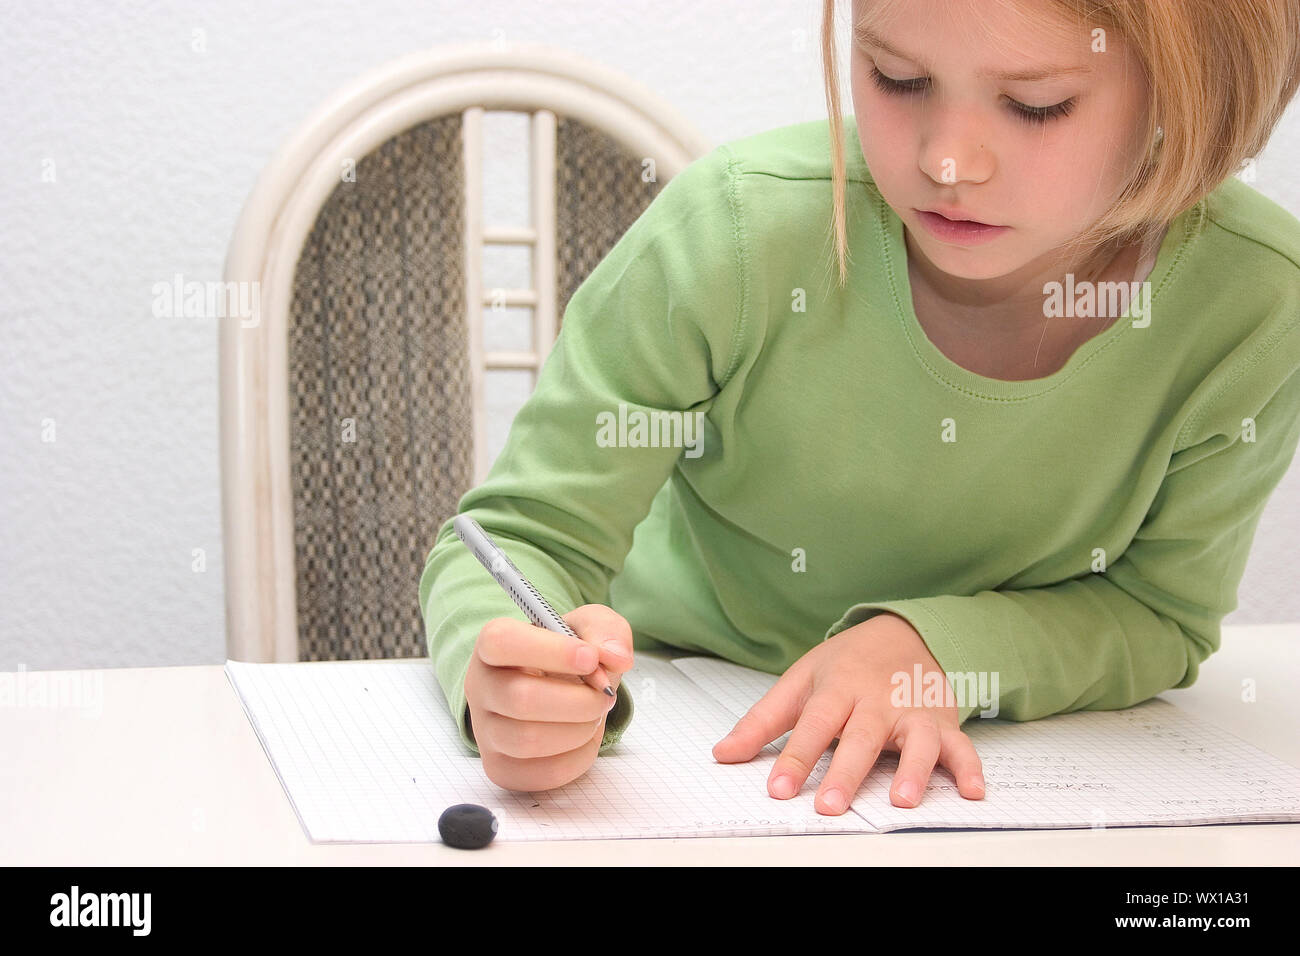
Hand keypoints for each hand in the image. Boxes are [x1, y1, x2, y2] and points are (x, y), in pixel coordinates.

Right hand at [465, 604, 633, 791]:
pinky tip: (584, 736)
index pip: (501, 642)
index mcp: (492, 645)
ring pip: (528, 740)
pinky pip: (543, 773)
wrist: (558, 690)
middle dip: (578, 700)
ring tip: (594, 714)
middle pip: (520, 699)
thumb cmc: (568, 656)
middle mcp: (480, 687)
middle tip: (604, 693)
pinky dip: (578, 757)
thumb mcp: (589, 628)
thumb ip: (606, 631)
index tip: (591, 658)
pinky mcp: (501, 768)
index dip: (551, 651)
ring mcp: (486, 731)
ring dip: (579, 728)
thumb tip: (615, 657)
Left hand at [712, 613, 984, 813]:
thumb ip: (763, 720)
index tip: (778, 789)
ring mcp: (913, 713)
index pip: (814, 725)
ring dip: (914, 771)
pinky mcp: (944, 723)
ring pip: (916, 742)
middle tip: (830, 806)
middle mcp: (878, 701)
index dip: (795, 759)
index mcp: (838, 688)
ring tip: (902, 800)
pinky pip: (961, 747)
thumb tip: (722, 754)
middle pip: (862, 738)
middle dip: (846, 772)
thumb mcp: (801, 680)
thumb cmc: (848, 663)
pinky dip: (970, 768)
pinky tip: (973, 791)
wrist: (905, 631)